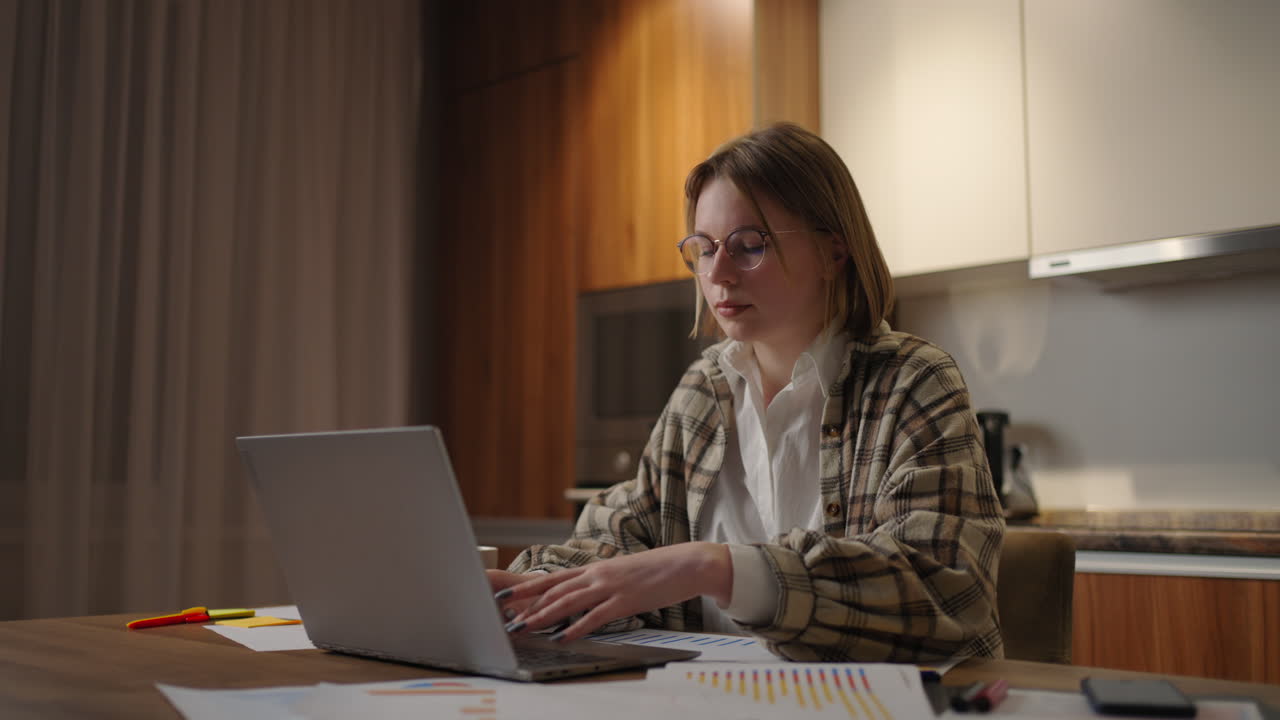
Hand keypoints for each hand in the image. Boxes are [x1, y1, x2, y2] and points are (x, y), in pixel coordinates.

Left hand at [494, 542, 730, 642]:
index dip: (528, 587)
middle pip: (555, 590)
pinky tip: (562, 637)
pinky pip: (594, 617)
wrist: (686, 563)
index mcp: (596, 568)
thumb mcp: (623, 573)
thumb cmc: (657, 570)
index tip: (506, 594)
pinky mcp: (625, 601)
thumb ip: (603, 583)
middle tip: (507, 618)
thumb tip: (587, 594)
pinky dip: (575, 628)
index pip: (554, 578)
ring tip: (524, 627)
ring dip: (543, 616)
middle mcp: (598, 575)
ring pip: (568, 602)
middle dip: (528, 605)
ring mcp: (610, 587)